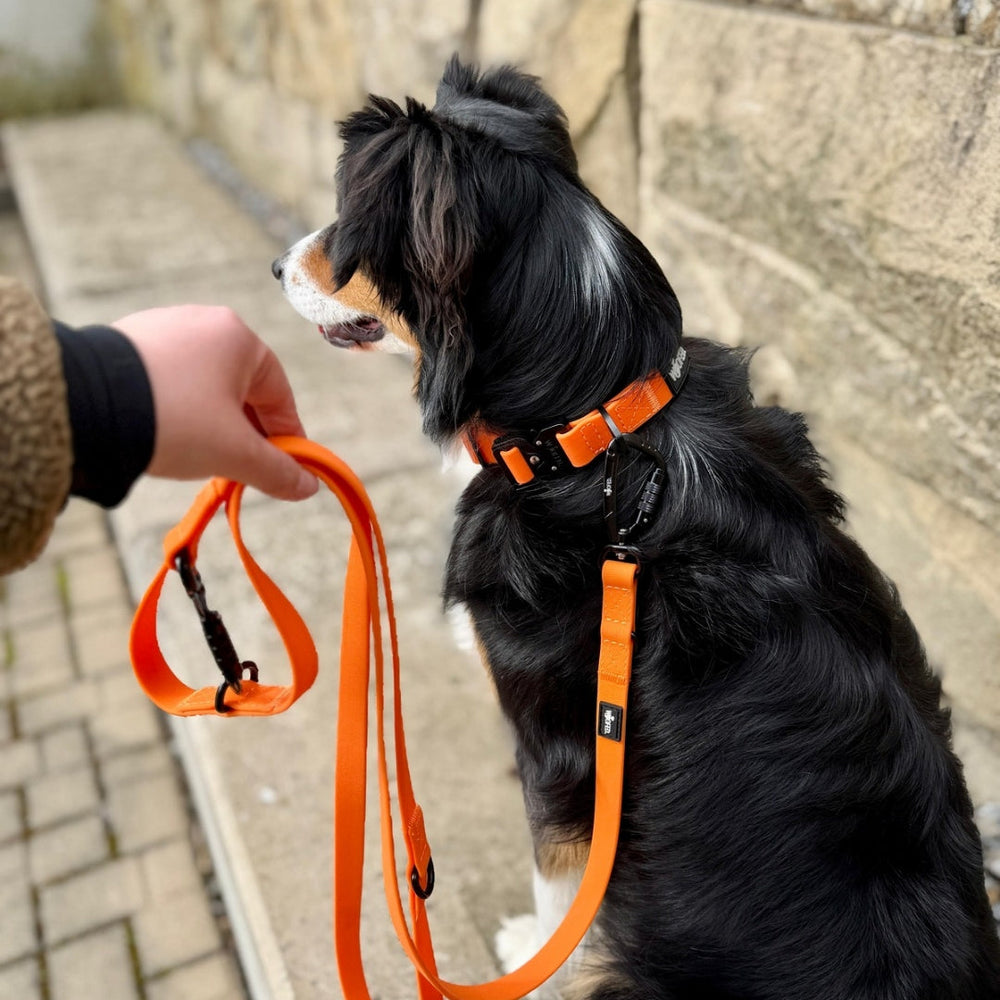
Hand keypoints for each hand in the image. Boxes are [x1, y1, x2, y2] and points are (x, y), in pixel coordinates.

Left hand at [112, 305, 317, 500]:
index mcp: (238, 338)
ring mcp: (162, 328)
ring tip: (198, 457)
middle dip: (245, 432)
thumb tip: (308, 487)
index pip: (279, 395)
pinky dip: (175, 409)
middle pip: (241, 389)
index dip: (287, 437)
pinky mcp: (127, 342)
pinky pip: (167, 380)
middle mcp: (203, 323)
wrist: (86, 405)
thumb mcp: (235, 453)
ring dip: (210, 422)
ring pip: (203, 386)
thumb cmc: (174, 420)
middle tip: (240, 469)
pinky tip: (165, 435)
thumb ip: (278, 470)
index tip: (286, 467)